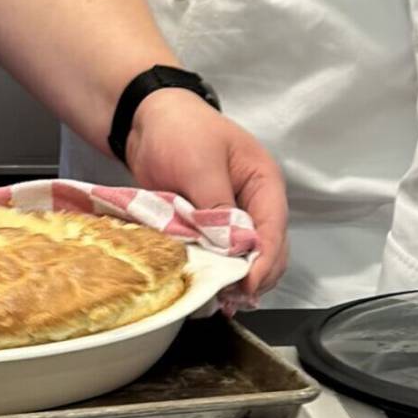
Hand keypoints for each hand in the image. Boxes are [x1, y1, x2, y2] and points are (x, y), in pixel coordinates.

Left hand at [126, 88, 288, 296]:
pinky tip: (209, 287)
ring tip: (221, 300)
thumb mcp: (200, 165)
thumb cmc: (178, 130)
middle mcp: (254, 202)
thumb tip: (231, 248)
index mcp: (263, 180)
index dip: (265, 261)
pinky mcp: (209, 224)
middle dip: (253, 276)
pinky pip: (220, 253)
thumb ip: (217, 207)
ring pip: (245, 256)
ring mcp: (232, 214)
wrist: (143, 118)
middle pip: (267, 249)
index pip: (274, 229)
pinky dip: (217, 271)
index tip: (249, 285)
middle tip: (232, 298)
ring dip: (236, 278)